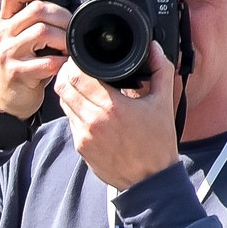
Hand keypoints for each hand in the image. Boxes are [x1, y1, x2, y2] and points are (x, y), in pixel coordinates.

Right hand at [0, 0, 69, 119]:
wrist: (6, 100)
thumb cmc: (23, 65)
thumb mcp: (27, 37)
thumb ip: (45, 14)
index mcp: (6, 21)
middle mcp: (3, 34)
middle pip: (36, 10)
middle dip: (62, 16)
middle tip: (73, 27)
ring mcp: (7, 53)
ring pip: (42, 32)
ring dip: (64, 39)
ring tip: (70, 47)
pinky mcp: (16, 73)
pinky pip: (46, 62)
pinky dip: (61, 62)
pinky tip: (64, 64)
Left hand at [56, 46, 182, 191]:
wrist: (150, 180)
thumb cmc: (157, 143)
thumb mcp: (163, 102)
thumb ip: (160, 70)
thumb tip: (154, 47)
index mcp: (111, 107)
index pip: (77, 76)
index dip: (75, 63)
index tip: (82, 58)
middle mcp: (92, 121)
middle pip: (63, 87)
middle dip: (67, 74)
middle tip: (78, 68)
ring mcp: (83, 136)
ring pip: (63, 104)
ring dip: (69, 91)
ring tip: (83, 85)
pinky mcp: (80, 148)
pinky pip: (70, 121)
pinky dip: (74, 110)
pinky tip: (87, 106)